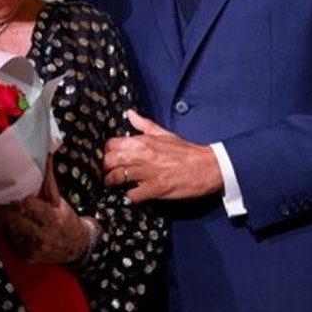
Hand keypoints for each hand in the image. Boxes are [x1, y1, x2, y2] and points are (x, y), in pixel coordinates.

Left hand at [0, 161, 91, 263]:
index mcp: (52, 215)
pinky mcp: (31, 256)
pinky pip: (13, 244)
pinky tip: (10, 232)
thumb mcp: (59, 202)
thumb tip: (45, 157)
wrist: (77, 246)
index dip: (20, 201)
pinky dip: (11, 237)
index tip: (9, 194)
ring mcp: (37, 246)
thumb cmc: (65, 219)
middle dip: (1, 210)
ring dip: (3, 222)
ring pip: (12, 232)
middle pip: (16, 220)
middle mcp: (44, 232)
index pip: (33, 206)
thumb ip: (47, 185)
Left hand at [103, 109, 223, 203]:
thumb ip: (144, 124)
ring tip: (113, 185)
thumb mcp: (164, 133)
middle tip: (106, 173)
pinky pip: (133, 195)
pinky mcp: (155, 189)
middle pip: (109, 161)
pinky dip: (129, 197)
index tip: (107, 158)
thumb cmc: (186, 152)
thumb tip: (129, 113)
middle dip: (104, 168)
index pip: (112, 144)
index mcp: (143, 141)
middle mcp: (143, 155)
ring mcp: (148, 173)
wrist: (207, 167)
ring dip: (112, 183)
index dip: (106, 152)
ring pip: (117, 177)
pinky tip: (130, 195)